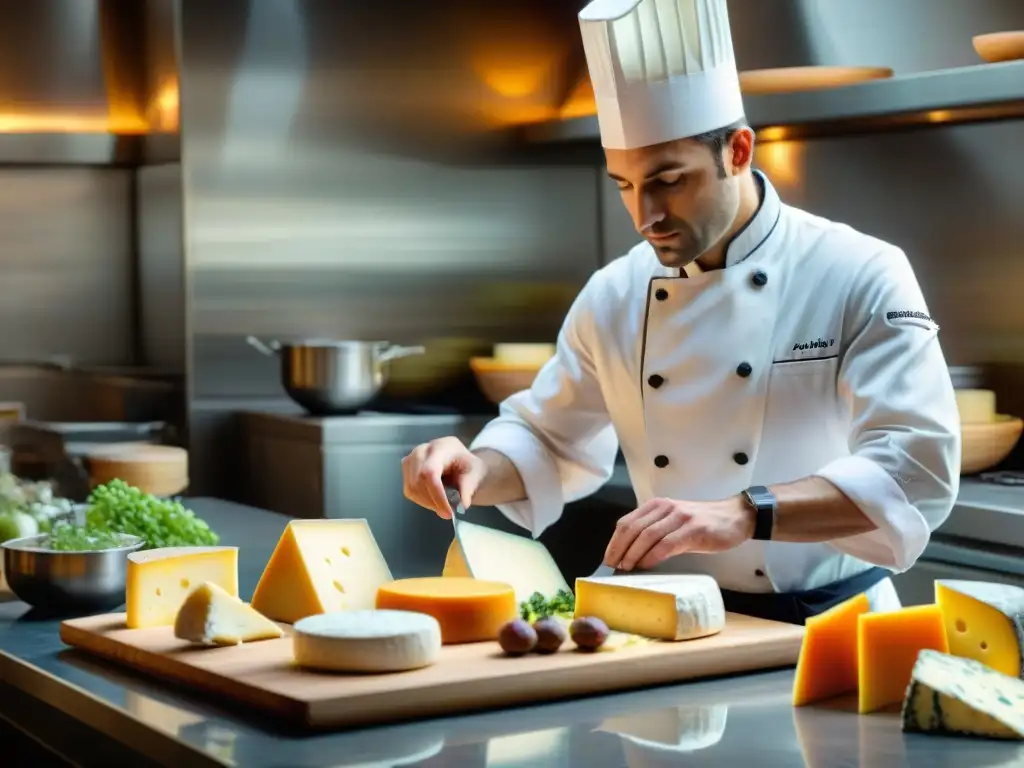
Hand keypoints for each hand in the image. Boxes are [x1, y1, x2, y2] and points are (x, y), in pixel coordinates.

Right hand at [402, 437, 486, 518]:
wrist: (461, 462)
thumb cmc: (468, 466)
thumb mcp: (476, 474)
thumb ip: (468, 488)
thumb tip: (462, 505)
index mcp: (442, 447)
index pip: (430, 472)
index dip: (437, 494)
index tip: (448, 512)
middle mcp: (422, 450)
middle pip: (418, 480)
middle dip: (433, 502)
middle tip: (448, 513)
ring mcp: (411, 458)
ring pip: (411, 487)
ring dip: (427, 503)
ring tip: (443, 507)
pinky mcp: (407, 469)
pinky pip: (409, 490)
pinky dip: (422, 501)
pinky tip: (434, 501)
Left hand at [603, 496, 754, 570]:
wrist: (735, 517)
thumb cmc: (703, 523)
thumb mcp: (674, 521)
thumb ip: (655, 531)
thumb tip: (631, 554)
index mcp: (657, 505)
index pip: (627, 522)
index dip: (614, 541)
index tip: (607, 559)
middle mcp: (665, 508)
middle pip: (633, 528)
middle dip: (619, 549)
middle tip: (613, 567)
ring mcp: (680, 517)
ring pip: (647, 535)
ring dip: (634, 554)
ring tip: (627, 568)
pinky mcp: (694, 529)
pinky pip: (667, 543)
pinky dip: (653, 556)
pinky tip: (647, 565)